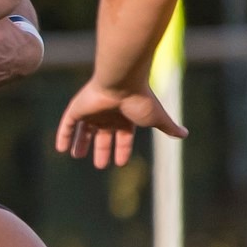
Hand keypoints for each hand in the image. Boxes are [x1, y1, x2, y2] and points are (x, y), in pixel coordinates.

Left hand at [55, 77, 188, 168]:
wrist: (121, 81)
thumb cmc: (140, 100)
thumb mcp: (157, 118)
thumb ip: (169, 127)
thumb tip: (185, 134)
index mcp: (125, 116)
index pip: (124, 137)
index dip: (122, 149)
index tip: (120, 162)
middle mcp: (108, 114)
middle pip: (103, 134)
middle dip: (102, 149)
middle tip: (100, 165)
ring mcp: (91, 111)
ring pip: (84, 129)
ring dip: (81, 142)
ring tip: (77, 155)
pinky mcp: (77, 108)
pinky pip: (67, 124)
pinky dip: (64, 136)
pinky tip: (61, 149)